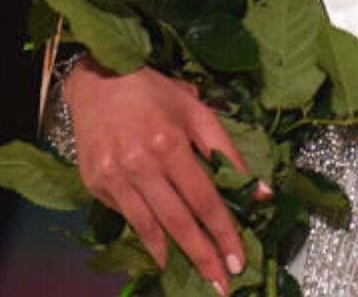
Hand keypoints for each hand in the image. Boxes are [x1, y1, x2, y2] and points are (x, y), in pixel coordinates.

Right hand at [64, 59, 264, 293]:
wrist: (98, 80)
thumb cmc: (154, 92)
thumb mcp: (198, 112)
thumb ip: (227, 152)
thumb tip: (261, 191)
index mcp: (169, 143)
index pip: (204, 199)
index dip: (223, 232)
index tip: (239, 260)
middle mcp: (140, 164)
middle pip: (178, 221)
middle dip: (203, 255)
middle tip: (222, 283)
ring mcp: (114, 177)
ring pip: (150, 226)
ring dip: (175, 255)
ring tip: (197, 274)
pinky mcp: (96, 183)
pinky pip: (127, 217)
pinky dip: (147, 238)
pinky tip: (163, 253)